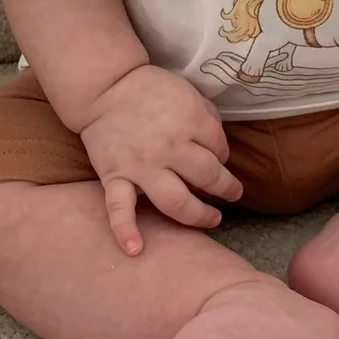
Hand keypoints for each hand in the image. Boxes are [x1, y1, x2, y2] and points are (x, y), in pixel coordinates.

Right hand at [79, 65, 242, 254]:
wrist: (105, 87)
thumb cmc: (151, 89)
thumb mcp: (188, 92)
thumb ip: (207, 117)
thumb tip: (219, 145)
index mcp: (191, 121)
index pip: (220, 148)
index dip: (223, 155)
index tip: (217, 157)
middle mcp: (170, 147)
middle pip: (208, 177)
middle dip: (226, 188)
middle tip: (232, 194)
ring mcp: (142, 166)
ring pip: (176, 201)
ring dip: (198, 215)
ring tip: (213, 220)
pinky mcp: (116, 176)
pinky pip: (119, 208)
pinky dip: (125, 230)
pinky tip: (136, 250)